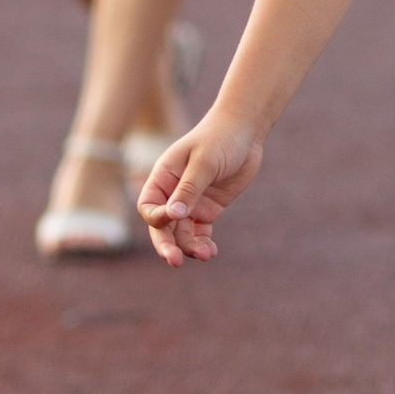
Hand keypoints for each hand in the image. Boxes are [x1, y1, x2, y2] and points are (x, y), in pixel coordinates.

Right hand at [137, 105, 266, 264]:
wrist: (244, 132)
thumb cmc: (219, 139)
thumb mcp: (204, 163)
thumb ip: (189, 189)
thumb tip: (173, 216)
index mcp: (163, 178)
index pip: (149, 206)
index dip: (157, 218)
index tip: (173, 218)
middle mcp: (173, 193)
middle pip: (162, 226)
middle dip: (167, 245)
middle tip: (175, 261)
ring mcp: (191, 203)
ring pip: (182, 234)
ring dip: (189, 247)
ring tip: (205, 255)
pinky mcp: (208, 209)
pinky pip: (200, 233)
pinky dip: (203, 244)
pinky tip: (210, 252)